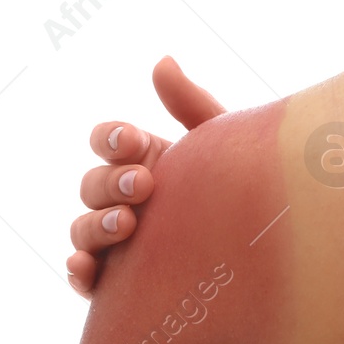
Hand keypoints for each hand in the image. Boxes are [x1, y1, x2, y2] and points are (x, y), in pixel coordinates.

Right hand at [66, 55, 227, 295]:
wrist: (265, 252)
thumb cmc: (242, 189)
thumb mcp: (223, 146)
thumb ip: (191, 105)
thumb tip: (161, 61)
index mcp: (144, 160)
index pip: (108, 141)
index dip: (112, 139)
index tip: (135, 141)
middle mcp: (123, 198)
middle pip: (91, 184)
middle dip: (110, 181)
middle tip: (144, 185)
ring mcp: (117, 240)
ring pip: (82, 228)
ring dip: (96, 224)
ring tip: (127, 225)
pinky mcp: (117, 281)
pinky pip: (84, 276)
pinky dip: (78, 270)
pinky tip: (85, 268)